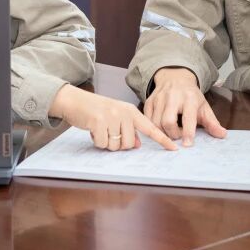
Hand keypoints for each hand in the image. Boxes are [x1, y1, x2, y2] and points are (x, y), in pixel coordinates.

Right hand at [50, 86, 176, 151]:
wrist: (75, 100)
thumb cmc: (96, 110)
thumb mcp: (116, 116)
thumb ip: (128, 129)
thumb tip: (137, 144)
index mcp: (131, 111)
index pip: (150, 128)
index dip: (162, 139)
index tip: (174, 148)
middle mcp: (124, 112)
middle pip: (129, 143)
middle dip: (118, 144)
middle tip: (108, 133)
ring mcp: (112, 116)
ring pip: (116, 145)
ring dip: (106, 143)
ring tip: (100, 130)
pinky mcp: (99, 121)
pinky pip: (103, 144)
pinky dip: (97, 141)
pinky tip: (93, 130)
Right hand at [145, 67, 227, 146]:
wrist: (176, 77)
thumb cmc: (191, 95)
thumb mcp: (204, 106)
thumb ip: (212, 122)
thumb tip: (222, 135)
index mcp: (189, 98)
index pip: (188, 117)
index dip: (188, 133)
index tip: (188, 145)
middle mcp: (173, 96)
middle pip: (168, 121)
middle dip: (173, 134)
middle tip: (179, 136)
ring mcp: (159, 98)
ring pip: (156, 122)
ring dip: (163, 132)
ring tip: (172, 131)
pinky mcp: (150, 101)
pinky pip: (148, 119)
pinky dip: (154, 128)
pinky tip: (161, 127)